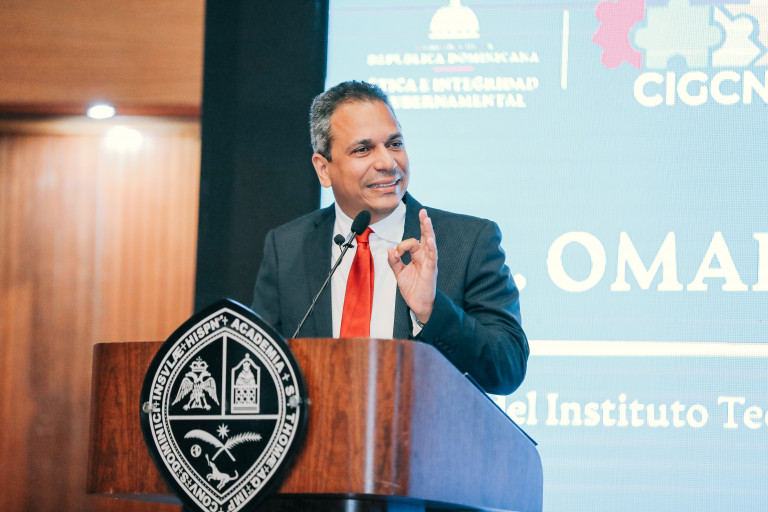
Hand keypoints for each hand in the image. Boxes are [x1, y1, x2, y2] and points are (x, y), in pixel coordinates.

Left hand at [387, 209, 437, 323]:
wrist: (418, 305)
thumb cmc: (412, 290)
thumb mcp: (399, 274)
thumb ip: (394, 261)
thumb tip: (390, 249)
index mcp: (418, 257)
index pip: (412, 243)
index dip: (402, 245)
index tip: (395, 254)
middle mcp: (425, 257)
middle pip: (425, 237)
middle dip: (424, 224)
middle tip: (424, 212)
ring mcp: (429, 263)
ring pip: (430, 243)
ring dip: (428, 231)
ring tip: (427, 219)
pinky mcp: (431, 270)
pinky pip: (433, 257)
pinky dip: (432, 247)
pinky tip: (430, 239)